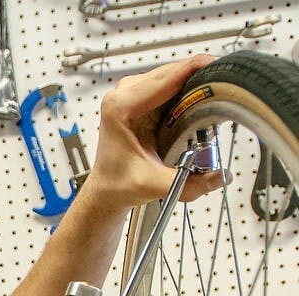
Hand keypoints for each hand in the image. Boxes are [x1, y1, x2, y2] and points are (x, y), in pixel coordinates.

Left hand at [83, 53, 225, 210]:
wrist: (107, 188)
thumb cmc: (118, 183)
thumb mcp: (154, 185)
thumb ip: (190, 184)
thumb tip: (221, 177)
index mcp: (120, 107)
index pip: (168, 76)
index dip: (199, 68)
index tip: (224, 68)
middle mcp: (122, 95)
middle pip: (174, 70)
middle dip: (202, 76)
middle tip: (227, 90)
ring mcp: (130, 94)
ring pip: (174, 74)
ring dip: (196, 82)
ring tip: (217, 96)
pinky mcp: (140, 99)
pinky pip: (171, 84)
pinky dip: (188, 90)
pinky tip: (200, 101)